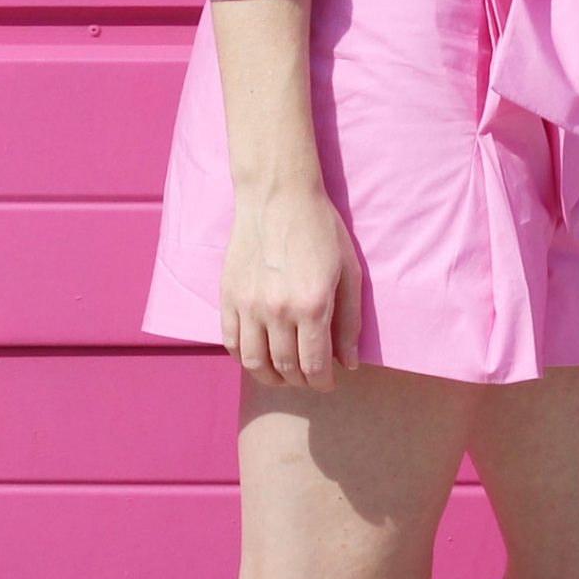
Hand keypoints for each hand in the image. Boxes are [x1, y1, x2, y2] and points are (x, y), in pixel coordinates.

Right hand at [219, 178, 364, 388]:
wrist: (278, 195)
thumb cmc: (320, 228)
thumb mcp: (349, 270)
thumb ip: (350, 320)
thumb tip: (349, 363)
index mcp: (313, 304)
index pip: (315, 366)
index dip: (323, 383)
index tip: (328, 383)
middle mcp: (278, 310)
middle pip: (286, 368)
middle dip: (301, 381)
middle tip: (309, 376)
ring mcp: (249, 304)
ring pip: (256, 363)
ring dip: (271, 377)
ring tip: (283, 373)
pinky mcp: (228, 296)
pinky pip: (231, 343)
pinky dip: (244, 358)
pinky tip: (258, 355)